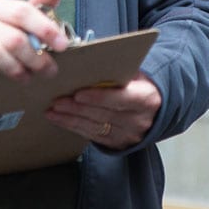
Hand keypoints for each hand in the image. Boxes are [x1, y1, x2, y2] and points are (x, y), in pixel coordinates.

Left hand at [45, 73, 161, 150]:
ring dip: (70, 119)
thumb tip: (88, 63)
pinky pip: (92, 136)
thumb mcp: (136, 75)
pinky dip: (73, 127)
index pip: (120, 99)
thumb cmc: (139, 86)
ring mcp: (128, 135)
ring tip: (53, 110)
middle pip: (104, 114)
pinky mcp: (117, 144)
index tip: (78, 94)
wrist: (155, 111)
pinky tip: (59, 119)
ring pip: (95, 127)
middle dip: (77, 108)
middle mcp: (139, 120)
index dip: (98, 97)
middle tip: (57, 101)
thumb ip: (117, 72)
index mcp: (146, 99)